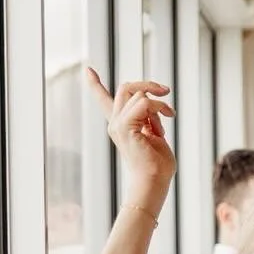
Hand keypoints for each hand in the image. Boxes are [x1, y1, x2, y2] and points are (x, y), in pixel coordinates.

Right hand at [86, 68, 175, 212]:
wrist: (154, 183)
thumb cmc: (158, 167)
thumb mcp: (155, 136)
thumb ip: (150, 119)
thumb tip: (154, 104)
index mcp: (121, 126)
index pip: (105, 101)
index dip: (96, 85)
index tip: (87, 70)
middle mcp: (115, 123)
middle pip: (126, 88)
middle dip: (148, 85)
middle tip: (166, 91)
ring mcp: (118, 125)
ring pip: (138, 94)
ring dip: (158, 105)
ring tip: (165, 125)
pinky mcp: (125, 127)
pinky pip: (144, 103)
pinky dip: (158, 109)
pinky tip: (162, 130)